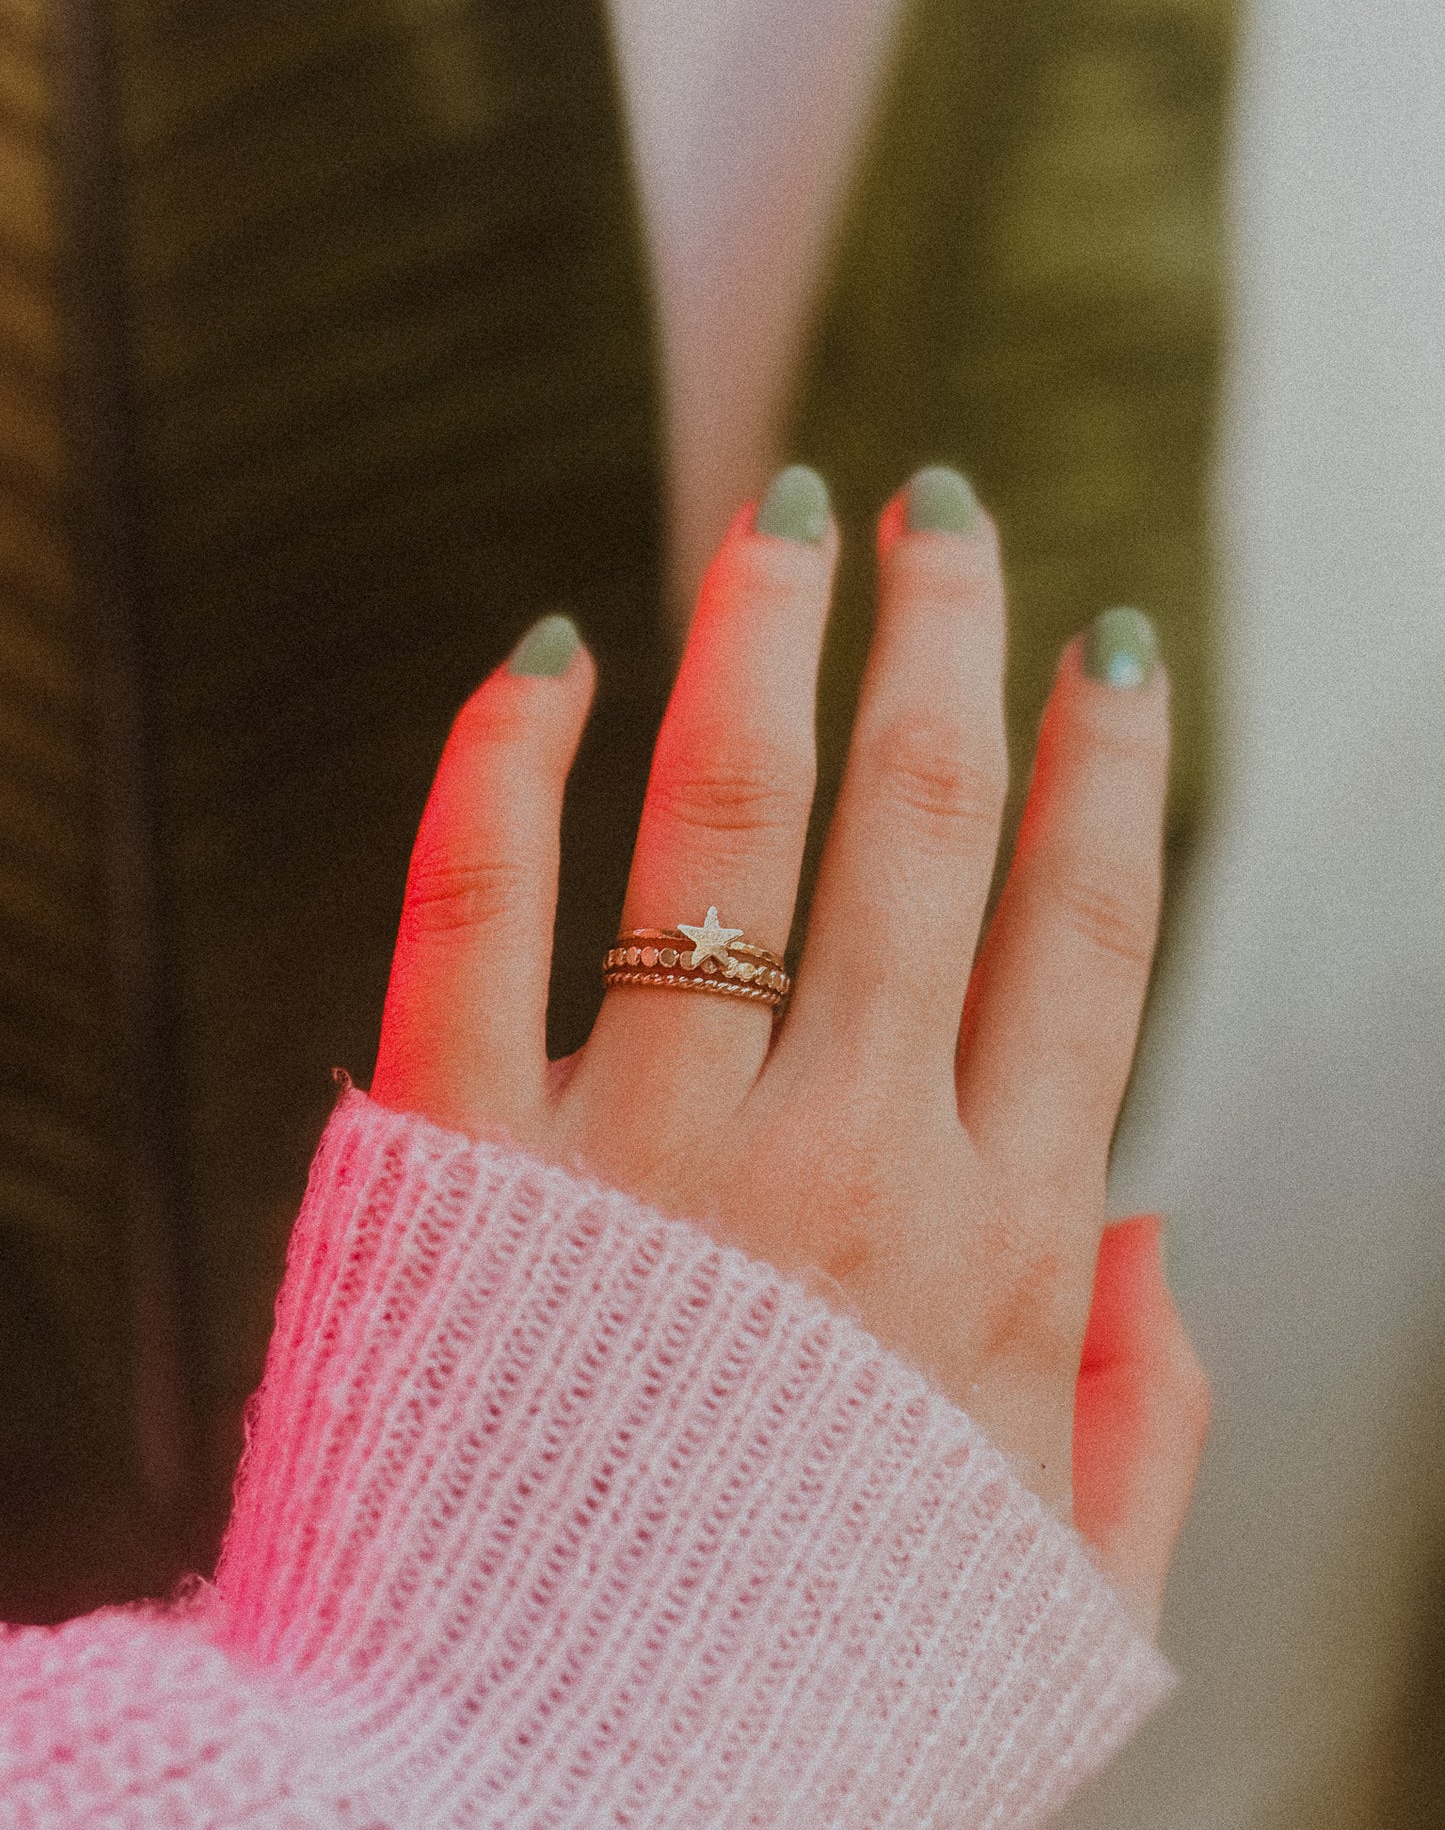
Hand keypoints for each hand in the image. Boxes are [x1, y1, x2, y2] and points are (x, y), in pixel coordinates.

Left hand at [370, 465, 1208, 1636]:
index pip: (1084, 938)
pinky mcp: (455, 1162)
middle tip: (947, 507)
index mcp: (992, 1255)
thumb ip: (1146, 1420)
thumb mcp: (1058, 1605)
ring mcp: (642, 1152)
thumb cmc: (800, 1696)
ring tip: (788, 514)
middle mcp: (837, 1165)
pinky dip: (498, 769)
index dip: (1107, 768)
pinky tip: (536, 662)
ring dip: (765, 638)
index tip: (1106, 645)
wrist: (534, 1810)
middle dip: (946, 638)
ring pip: (724, 824)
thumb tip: (1158, 1227)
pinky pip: (472, 915)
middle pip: (922, 828)